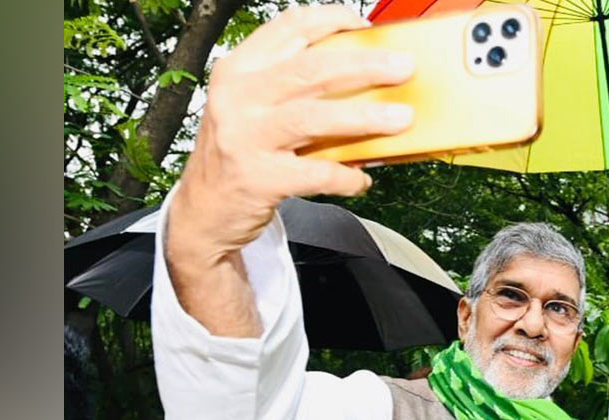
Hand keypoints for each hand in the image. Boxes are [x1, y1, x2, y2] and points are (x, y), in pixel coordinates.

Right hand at [169, 5, 415, 264]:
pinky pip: (316, 173)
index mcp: (239, 69)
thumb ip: (293, 88)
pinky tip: (362, 179)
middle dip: (365, 64)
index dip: (332, 20)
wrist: (204, 211)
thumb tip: (365, 75)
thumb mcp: (253, 107)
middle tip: (404, 67)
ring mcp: (245, 137)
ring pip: (314, 117)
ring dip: (365, 116)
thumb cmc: (239, 153)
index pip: (288, 28)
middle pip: (310, 70)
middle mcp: (238, 97)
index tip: (366, 26)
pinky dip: (346, 176)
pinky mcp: (258, 178)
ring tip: (401, 118)